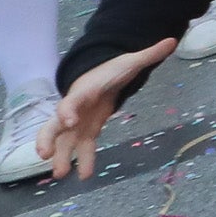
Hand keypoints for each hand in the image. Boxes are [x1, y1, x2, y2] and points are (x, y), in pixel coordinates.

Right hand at [30, 38, 174, 178]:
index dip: (67, 110)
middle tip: (43, 154)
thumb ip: (149, 54)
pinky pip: (82, 147)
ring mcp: (77, 122)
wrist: (102, 75)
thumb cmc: (112, 70)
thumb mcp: (131, 61)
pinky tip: (85, 176)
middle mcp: (74, 109)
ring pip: (64, 140)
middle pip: (54, 124)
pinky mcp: (86, 130)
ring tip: (61, 175)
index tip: (68, 121)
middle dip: (47, 139)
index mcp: (83, 91)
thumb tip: (172, 40)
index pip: (71, 100)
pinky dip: (83, 160)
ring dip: (61, 156)